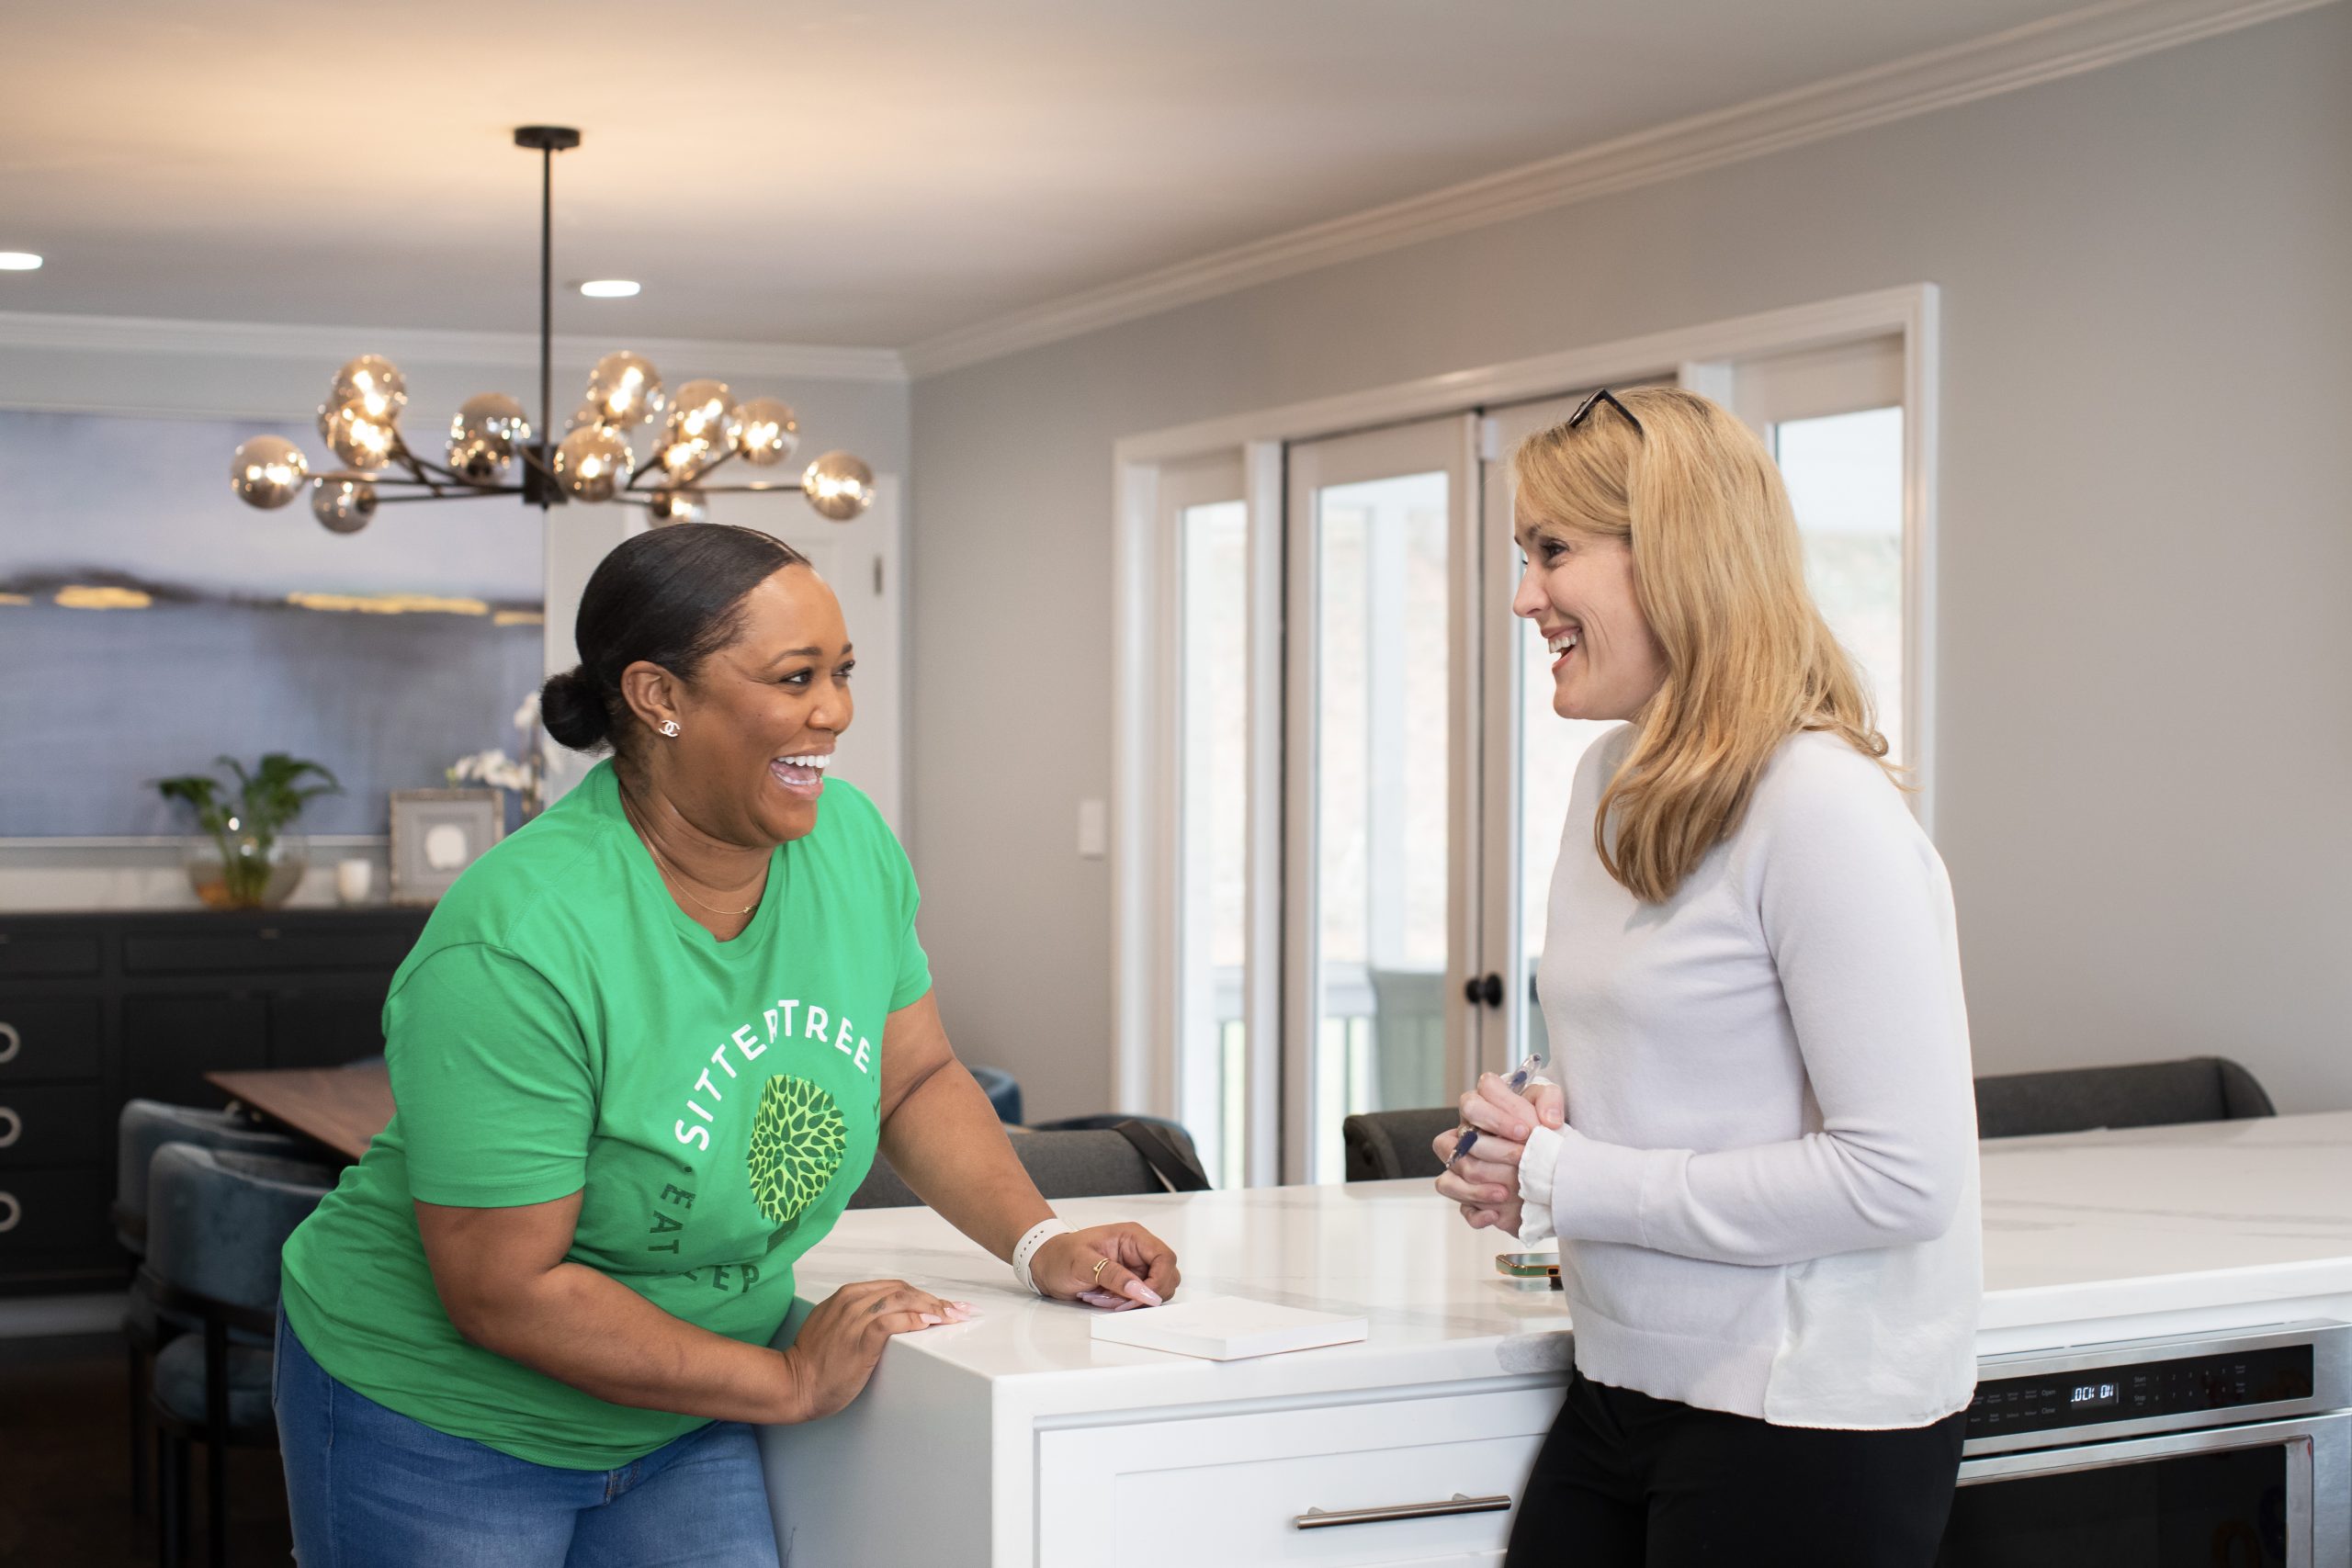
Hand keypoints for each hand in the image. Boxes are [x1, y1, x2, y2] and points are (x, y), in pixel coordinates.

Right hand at [779, 1278, 974, 1422]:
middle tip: (959, 1311)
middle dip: (935, 1300)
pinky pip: (892, 1322)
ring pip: (902, 1302)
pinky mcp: (859, 1340)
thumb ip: (858, 1314)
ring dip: (933, 1308)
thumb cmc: (815, 1361)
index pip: (896, 1287)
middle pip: (904, 1291)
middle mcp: (852, 1301)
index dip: (924, 1295)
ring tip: (953, 1318)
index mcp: (848, 1296)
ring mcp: (855, 1320)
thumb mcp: (834, 1325)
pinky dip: (914, 1320)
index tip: (946, 1305)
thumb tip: (891, 1316)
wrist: (794, 1383)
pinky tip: (930, 1325)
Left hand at [1033, 1223, 1181, 1310]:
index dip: (1159, 1280)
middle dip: (1144, 1294)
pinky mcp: (1129, 1283)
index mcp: (1133, 1237)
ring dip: (1132, 1301)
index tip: (1143, 1297)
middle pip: (1167, 1276)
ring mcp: (1135, 1268)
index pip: (1165, 1258)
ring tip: (1104, 1297)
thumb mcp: (1082, 1263)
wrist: (1045, 1265)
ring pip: (1154, 1291)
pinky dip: (1125, 1305)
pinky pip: (1139, 1299)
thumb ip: (1113, 1276)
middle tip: (1117, 1301)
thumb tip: (1142, 1290)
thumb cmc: (1060, 1256)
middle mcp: (1138, 1251)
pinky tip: (1103, 1299)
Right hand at [1433, 1073, 1566, 1234]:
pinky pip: (1462, 1209)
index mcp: (1481, 1113)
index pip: (1470, 1104)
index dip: (1494, 1116)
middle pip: (1457, 1144)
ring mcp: (1465, 1171)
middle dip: (1494, 1152)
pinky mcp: (1474, 1199)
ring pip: (1448, 1179)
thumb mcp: (1551, 1109)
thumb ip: (1550, 1101)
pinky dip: (1477, 1213)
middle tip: (1523, 1157)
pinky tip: (1496, 1213)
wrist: (1556, 1173)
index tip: (1525, 1130)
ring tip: (1506, 1192)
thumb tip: (1549, 1119)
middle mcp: (1466, 1141)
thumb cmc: (1546, 1134)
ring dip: (1476, 1187)